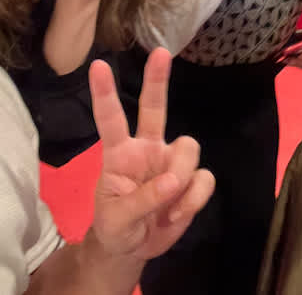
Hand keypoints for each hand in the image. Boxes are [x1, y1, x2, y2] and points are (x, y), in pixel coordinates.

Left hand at [89, 48, 215, 260]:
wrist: (133, 249)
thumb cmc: (115, 227)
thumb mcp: (116, 220)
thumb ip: (142, 200)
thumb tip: (173, 182)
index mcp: (120, 154)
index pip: (111, 119)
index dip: (105, 93)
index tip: (98, 65)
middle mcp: (147, 148)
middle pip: (155, 107)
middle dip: (157, 80)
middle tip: (161, 52)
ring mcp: (171, 162)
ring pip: (189, 147)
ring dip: (182, 175)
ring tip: (168, 206)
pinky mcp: (192, 180)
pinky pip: (204, 178)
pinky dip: (194, 199)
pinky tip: (177, 214)